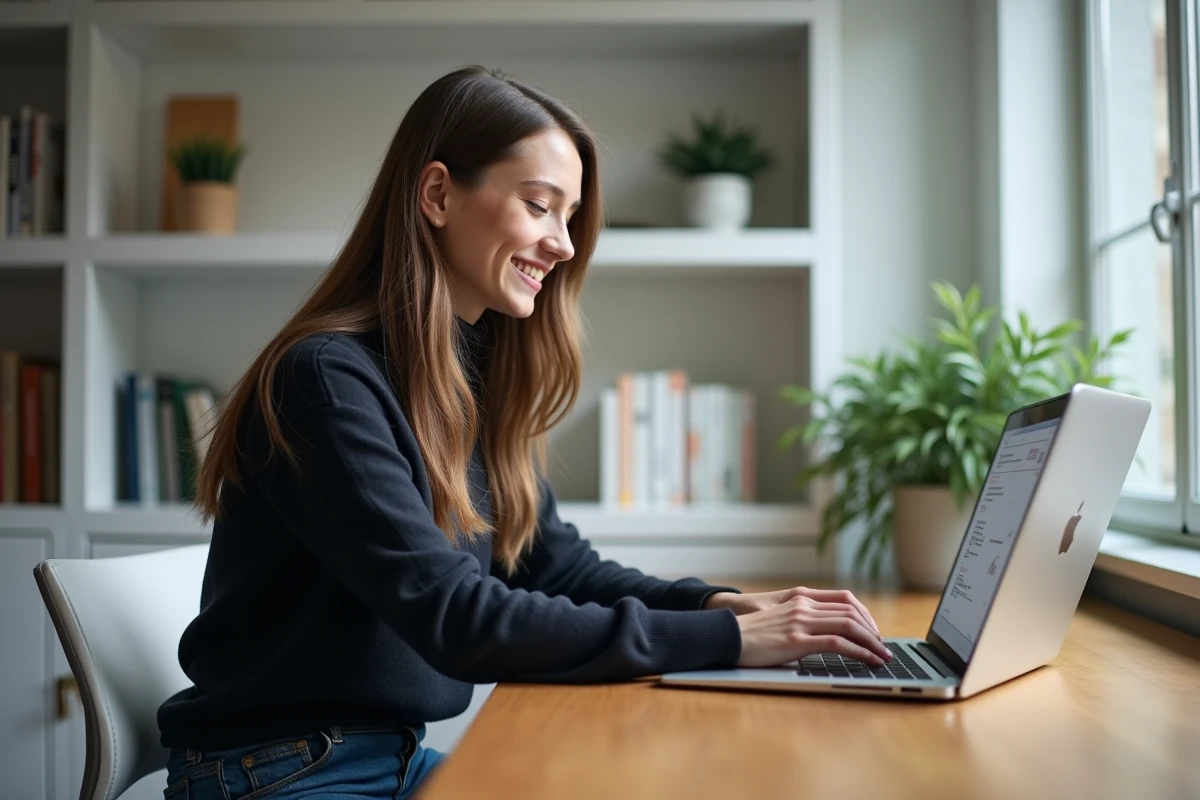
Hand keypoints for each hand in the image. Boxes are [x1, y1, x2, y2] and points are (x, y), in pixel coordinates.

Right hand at [721, 590, 890, 667]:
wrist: (726, 636)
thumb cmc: (750, 633)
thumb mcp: (779, 619)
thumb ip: (800, 621)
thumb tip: (823, 636)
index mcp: (800, 598)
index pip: (844, 599)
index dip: (865, 614)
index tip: (874, 630)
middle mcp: (803, 605)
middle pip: (851, 611)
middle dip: (873, 630)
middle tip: (884, 647)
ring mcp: (801, 621)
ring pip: (849, 625)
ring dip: (872, 642)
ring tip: (883, 656)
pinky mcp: (797, 639)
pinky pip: (837, 642)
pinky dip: (859, 651)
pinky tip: (868, 660)